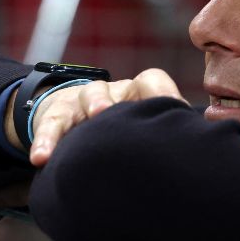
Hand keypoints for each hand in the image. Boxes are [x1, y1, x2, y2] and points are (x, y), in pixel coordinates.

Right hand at [27, 68, 184, 166]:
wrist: (70, 120)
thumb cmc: (118, 130)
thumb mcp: (136, 128)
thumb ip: (161, 136)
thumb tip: (198, 154)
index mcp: (137, 95)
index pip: (152, 82)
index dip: (163, 93)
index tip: (174, 110)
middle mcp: (113, 94)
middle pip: (121, 88)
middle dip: (127, 98)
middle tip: (128, 111)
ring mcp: (83, 102)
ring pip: (89, 94)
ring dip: (95, 103)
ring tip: (96, 117)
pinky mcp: (56, 116)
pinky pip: (51, 126)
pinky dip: (45, 141)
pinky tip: (41, 158)